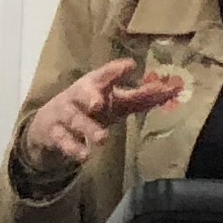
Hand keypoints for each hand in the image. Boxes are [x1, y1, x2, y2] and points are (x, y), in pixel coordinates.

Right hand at [17, 57, 176, 175]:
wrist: (49, 126)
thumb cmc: (90, 109)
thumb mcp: (115, 102)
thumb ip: (142, 97)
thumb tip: (174, 90)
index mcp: (95, 84)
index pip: (104, 75)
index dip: (115, 70)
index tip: (130, 65)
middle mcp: (78, 96)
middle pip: (83, 92)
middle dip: (90, 96)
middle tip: (98, 103)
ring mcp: (65, 115)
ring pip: (75, 120)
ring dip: (88, 129)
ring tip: (102, 139)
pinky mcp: (55, 134)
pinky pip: (63, 142)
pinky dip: (73, 148)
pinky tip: (84, 156)